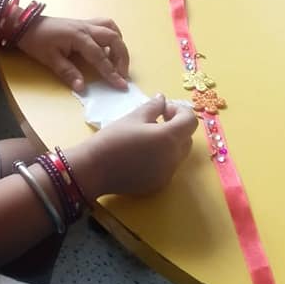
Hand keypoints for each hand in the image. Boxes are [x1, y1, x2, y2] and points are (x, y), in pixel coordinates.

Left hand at [16, 16, 128, 91]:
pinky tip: (109, 48)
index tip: (121, 85)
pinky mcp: (84, 23)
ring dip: (119, 45)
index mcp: (78, 37)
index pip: (100, 56)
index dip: (111, 72)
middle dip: (122, 57)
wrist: (25, 24)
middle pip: (113, 39)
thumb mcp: (50, 59)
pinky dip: (112, 36)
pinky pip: (105, 25)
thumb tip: (82, 88)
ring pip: (112, 29)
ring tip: (118, 61)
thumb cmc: (36, 41)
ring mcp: (86, 23)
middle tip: (123, 74)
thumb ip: (68, 73)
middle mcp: (86, 28)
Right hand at [67, 95, 197, 199]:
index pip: (191, 121)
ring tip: (147, 138)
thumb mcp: (133, 117)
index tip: (163, 110)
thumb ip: (153, 107)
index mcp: (169, 138)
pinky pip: (168, 166)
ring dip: (170, 142)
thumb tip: (162, 99)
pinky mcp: (159, 184)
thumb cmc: (112, 139)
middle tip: (156, 120)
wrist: (93, 169)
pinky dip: (162, 157)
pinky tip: (141, 154)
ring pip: (178, 153)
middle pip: (187, 138)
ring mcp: (168, 173)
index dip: (180, 111)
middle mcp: (174, 158)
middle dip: (176, 126)